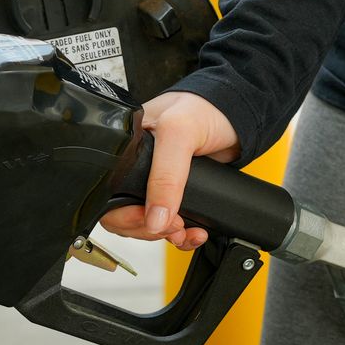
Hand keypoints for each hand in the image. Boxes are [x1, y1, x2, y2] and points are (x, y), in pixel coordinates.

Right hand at [100, 92, 239, 249]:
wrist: (236, 116)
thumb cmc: (202, 108)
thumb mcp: (178, 133)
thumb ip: (165, 175)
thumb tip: (154, 219)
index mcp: (124, 153)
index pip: (108, 196)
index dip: (125, 216)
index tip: (148, 220)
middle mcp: (136, 171)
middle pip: (124, 217)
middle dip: (148, 229)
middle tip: (171, 226)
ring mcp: (155, 184)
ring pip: (146, 225)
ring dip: (165, 235)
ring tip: (184, 232)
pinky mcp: (176, 195)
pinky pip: (168, 225)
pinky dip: (181, 235)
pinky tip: (193, 232)